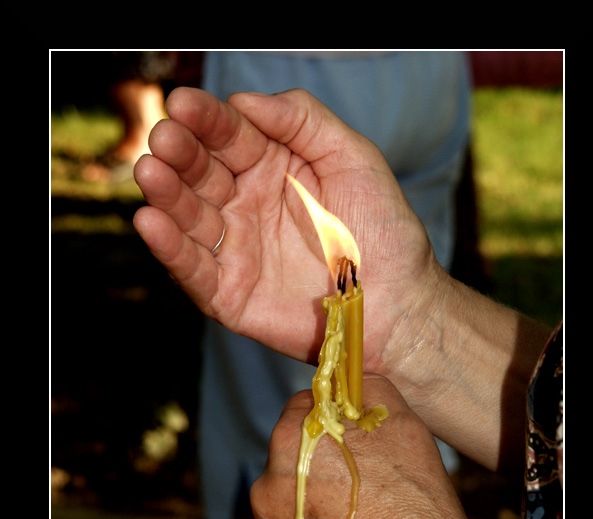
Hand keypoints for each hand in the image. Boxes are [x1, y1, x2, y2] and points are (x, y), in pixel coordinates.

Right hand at [133, 87, 435, 367]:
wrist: (399, 301)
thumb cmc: (383, 229)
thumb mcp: (353, 158)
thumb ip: (303, 121)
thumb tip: (245, 100)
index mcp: (270, 168)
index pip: (228, 136)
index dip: (207, 120)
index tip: (185, 104)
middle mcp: (245, 205)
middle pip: (201, 174)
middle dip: (180, 154)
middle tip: (166, 139)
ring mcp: (235, 250)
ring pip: (190, 218)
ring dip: (167, 196)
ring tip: (151, 173)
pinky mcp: (228, 294)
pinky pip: (194, 270)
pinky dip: (171, 249)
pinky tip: (151, 223)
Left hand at [250, 375, 470, 518]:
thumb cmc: (414, 508)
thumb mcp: (405, 427)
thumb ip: (368, 390)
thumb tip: (350, 381)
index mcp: (291, 441)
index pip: (301, 410)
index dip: (331, 422)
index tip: (353, 440)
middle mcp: (265, 486)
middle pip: (290, 461)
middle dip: (318, 468)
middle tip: (361, 490)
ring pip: (287, 507)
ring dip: (310, 511)